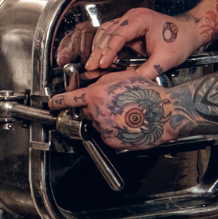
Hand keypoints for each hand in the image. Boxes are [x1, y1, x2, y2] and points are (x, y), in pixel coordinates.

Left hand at [48, 73, 182, 151]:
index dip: (58, 101)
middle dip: (94, 108)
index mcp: (96, 95)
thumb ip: (101, 81)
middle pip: (86, 111)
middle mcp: (97, 113)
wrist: (165, 114)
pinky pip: (107, 136)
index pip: (69, 99)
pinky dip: (113, 131)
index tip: (52, 104)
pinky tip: (126, 124)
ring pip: (97, 124)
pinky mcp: (113, 141)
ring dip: (105, 120)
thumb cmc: (148, 94)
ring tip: (124, 114)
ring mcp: (104, 129)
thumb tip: (92, 85)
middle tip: (112, 105)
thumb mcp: (121, 77)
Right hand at [78, 7, 199, 77]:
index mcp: (140, 20)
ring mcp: (130, 19)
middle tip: (90, 66)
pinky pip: (112, 33)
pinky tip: (103, 56)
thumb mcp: (165, 59)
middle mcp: (132, 16)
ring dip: (99, 47)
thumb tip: (131, 81)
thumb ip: (147, 71)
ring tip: (93, 62)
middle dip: (98, 50)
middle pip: (108, 32)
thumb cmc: (181, 40)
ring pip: (107, 31)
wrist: (191, 31)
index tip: (102, 64)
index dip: (108, 51)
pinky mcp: (130, 26)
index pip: (118, 35)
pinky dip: (106, 44)